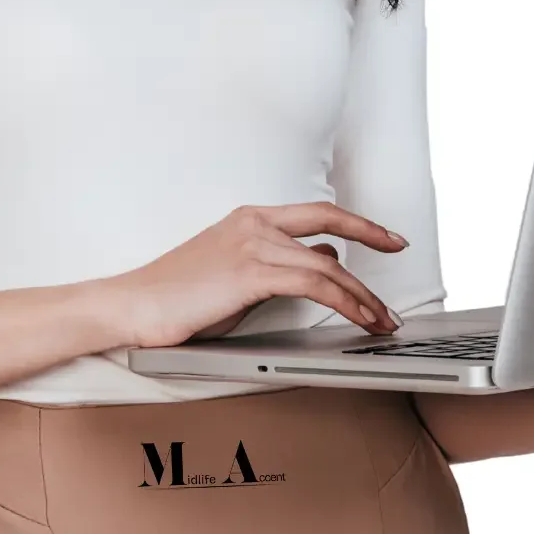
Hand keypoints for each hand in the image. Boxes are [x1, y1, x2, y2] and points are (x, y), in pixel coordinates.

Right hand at [103, 202, 407, 350]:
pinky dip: (346, 302)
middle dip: (374, 243)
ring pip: (328, 266)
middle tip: (400, 266)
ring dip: (363, 295)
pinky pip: (315, 284)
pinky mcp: (250, 273)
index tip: (387, 236)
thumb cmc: (177, 296)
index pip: (318, 213)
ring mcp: (253, 245)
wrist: (133, 305)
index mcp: (250, 218)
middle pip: (330, 228)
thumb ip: (280, 264)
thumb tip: (325, 261)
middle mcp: (255, 224)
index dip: (359, 223)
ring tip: (382, 320)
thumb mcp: (237, 273)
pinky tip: (360, 317)